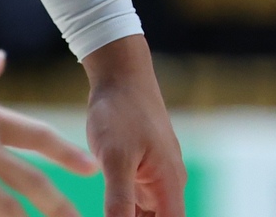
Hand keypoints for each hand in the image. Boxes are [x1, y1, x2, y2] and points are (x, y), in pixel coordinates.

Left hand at [82, 35, 183, 216]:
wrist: (119, 74)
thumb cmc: (120, 110)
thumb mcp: (115, 158)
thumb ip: (119, 200)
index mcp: (170, 184)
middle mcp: (167, 183)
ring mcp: (154, 175)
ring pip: (146, 214)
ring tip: (108, 214)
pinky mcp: (139, 168)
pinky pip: (135, 200)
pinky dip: (123, 211)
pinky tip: (105, 212)